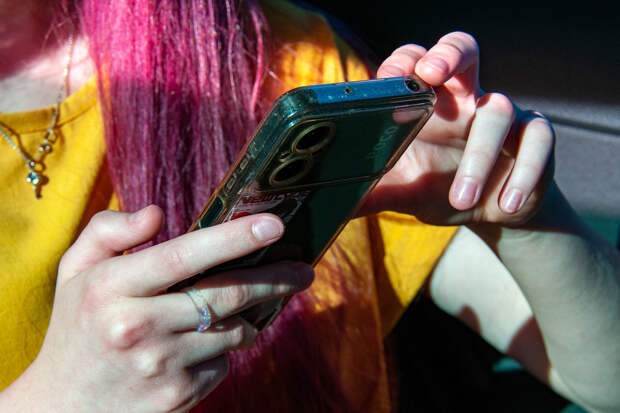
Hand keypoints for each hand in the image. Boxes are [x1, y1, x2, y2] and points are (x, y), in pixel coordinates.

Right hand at [21, 206, 312, 411]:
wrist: (62, 408)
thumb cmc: (76, 329)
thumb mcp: (75, 271)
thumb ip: (109, 231)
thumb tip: (157, 214)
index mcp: (112, 287)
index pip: (185, 255)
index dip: (235, 237)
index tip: (275, 224)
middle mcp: (137, 326)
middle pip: (227, 295)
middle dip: (276, 278)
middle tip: (304, 270)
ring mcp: (161, 366)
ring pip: (235, 331)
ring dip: (251, 315)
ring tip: (252, 304)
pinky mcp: (178, 395)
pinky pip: (223, 363)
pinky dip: (223, 350)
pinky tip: (201, 346)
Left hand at [362, 32, 554, 226]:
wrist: (488, 213)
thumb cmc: (440, 188)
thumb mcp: (403, 190)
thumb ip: (370, 193)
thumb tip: (328, 204)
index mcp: (429, 103)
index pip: (415, 63)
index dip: (402, 62)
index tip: (388, 79)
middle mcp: (465, 99)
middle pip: (463, 51)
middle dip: (447, 54)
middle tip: (430, 74)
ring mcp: (504, 114)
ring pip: (497, 110)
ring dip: (477, 158)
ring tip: (460, 199)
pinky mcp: (535, 137)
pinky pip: (539, 140)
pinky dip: (524, 172)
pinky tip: (505, 203)